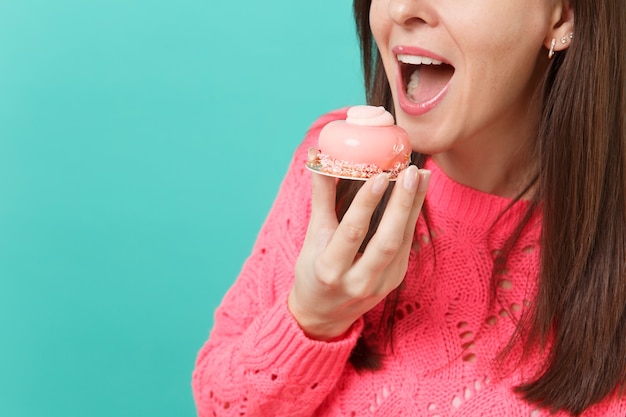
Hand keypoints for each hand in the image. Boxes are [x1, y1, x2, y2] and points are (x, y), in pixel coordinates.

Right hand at [288, 151, 429, 340]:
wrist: (323, 314)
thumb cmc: (312, 270)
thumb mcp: (311, 237)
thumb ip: (320, 199)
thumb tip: (318, 157)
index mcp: (330, 269)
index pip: (352, 232)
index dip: (366, 203)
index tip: (380, 174)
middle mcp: (358, 281)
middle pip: (386, 240)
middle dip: (402, 204)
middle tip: (411, 172)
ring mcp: (381, 284)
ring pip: (402, 242)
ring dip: (413, 207)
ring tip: (421, 177)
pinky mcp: (395, 281)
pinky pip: (406, 246)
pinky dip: (411, 219)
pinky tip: (417, 196)